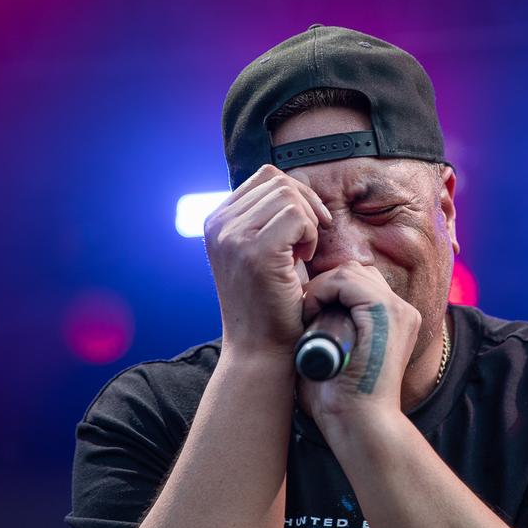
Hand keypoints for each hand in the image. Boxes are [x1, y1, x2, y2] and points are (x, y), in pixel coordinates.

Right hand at [203, 164, 331, 361]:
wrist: (261, 350)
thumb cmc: (270, 302)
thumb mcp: (261, 251)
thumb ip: (266, 218)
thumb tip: (290, 184)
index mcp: (217, 222)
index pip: (264, 177)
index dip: (295, 195)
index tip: (305, 229)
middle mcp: (218, 225)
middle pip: (277, 180)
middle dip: (305, 206)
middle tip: (308, 243)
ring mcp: (233, 237)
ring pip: (288, 194)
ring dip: (308, 221)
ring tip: (303, 253)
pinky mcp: (254, 251)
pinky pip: (296, 215)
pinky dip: (310, 234)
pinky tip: (304, 260)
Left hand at [299, 262, 421, 430]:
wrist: (360, 425)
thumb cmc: (342, 401)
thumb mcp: (338, 356)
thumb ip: (331, 331)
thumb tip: (303, 317)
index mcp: (395, 321)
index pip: (361, 282)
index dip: (330, 290)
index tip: (307, 313)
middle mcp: (402, 311)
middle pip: (357, 272)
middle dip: (326, 285)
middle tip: (306, 312)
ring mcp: (397, 310)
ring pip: (350, 271)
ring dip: (322, 288)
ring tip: (308, 315)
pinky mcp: (385, 312)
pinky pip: (346, 280)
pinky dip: (322, 291)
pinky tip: (311, 313)